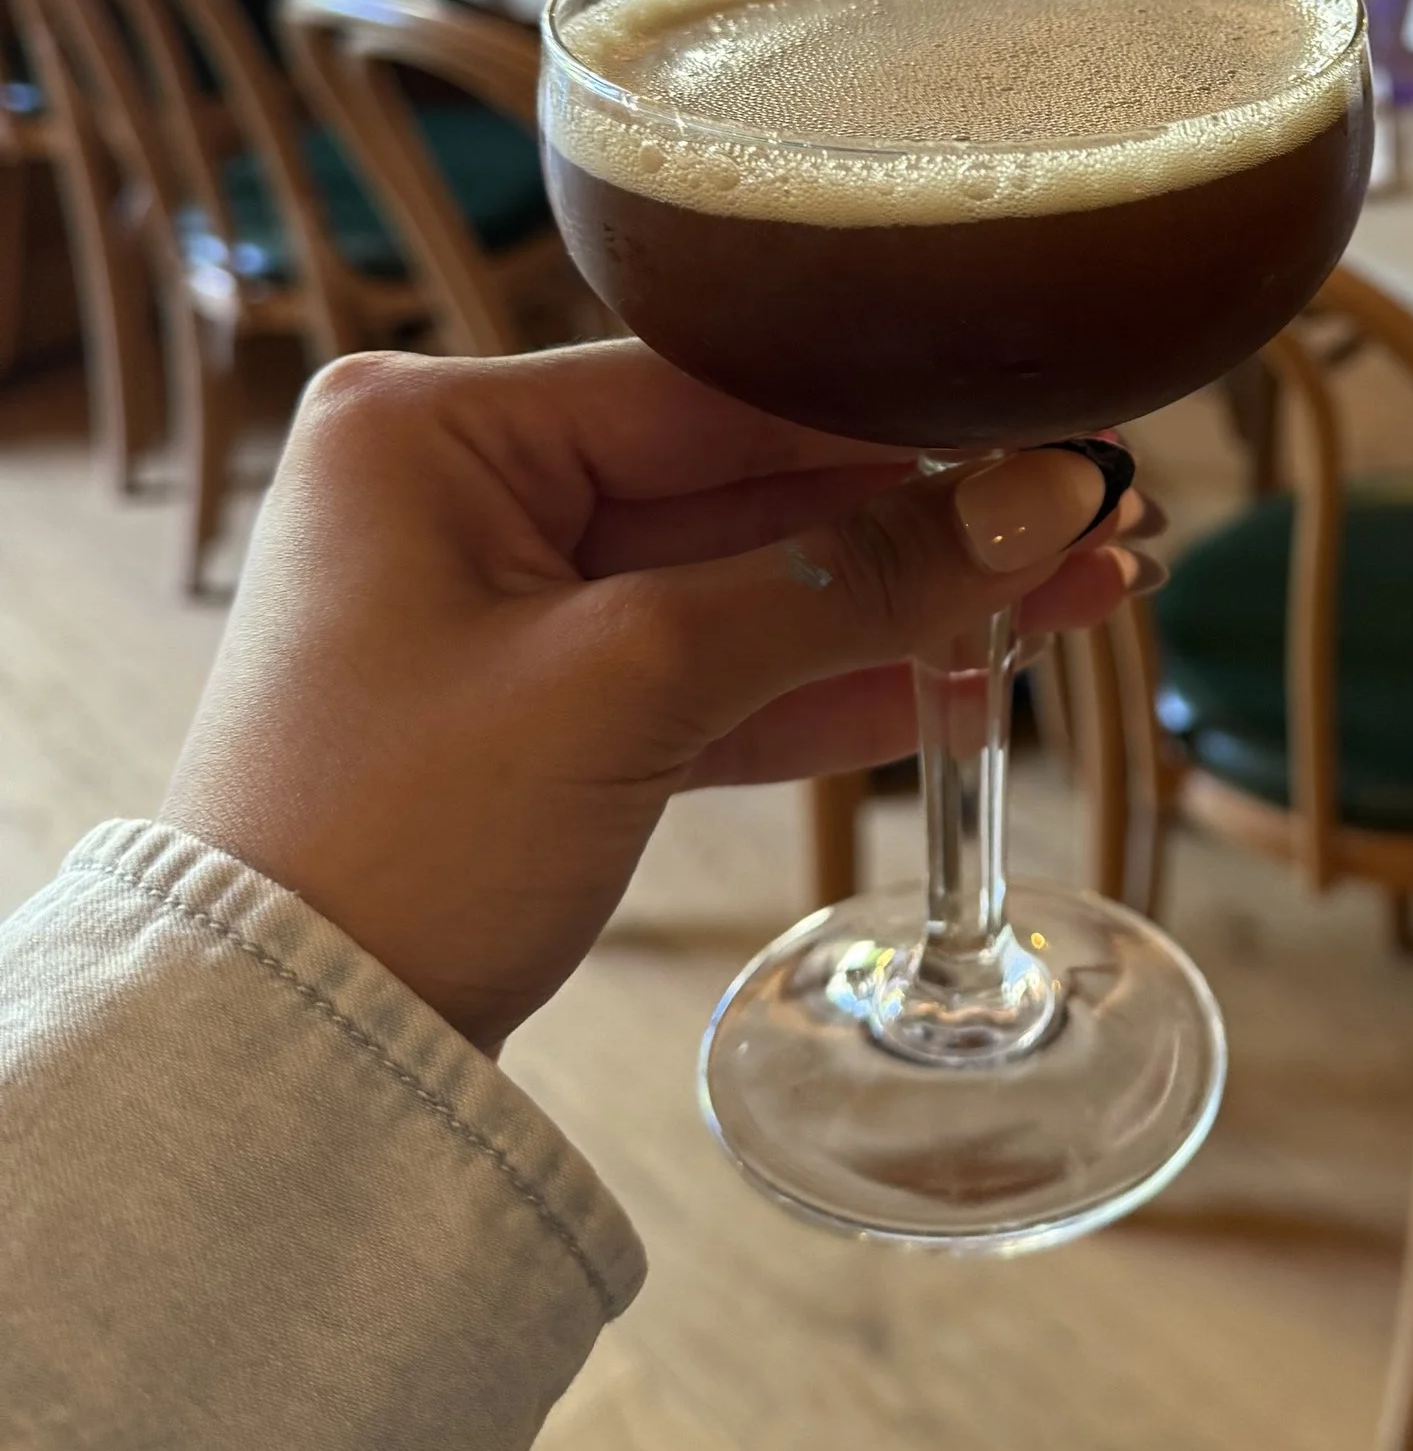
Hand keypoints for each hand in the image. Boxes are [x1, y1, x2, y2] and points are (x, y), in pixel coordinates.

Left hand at [161, 341, 1156, 1052]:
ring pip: (749, 586)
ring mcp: (502, 611)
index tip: (1052, 431)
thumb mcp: (629, 685)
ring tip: (1083, 583)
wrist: (277, 1061)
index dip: (899, 418)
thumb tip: (1042, 497)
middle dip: (926, 514)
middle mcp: (459, 494)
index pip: (714, 388)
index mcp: (430, 428)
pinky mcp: (543, 717)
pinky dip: (837, 684)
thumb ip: (842, 582)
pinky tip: (979, 669)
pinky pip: (717, 675)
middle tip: (1098, 511)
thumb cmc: (389, 838)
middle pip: (745, 482)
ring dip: (908, 599)